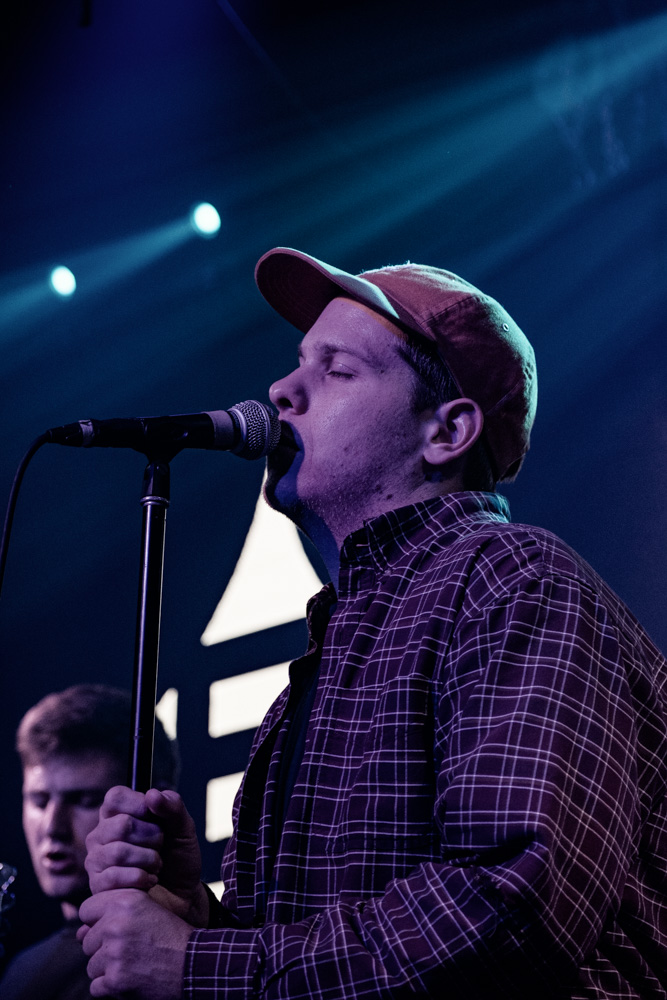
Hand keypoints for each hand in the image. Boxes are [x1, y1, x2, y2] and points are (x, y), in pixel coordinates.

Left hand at [78, 888, 190, 998]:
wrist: (192, 963)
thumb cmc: (170, 936)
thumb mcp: (146, 910)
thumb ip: (113, 913)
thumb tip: (78, 933)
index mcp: (124, 900)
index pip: (86, 910)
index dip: (96, 921)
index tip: (112, 930)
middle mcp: (115, 924)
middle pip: (87, 941)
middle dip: (103, 949)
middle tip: (130, 951)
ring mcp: (114, 953)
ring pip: (91, 966)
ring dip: (107, 970)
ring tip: (133, 965)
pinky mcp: (115, 979)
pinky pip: (96, 987)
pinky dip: (111, 988)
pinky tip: (131, 979)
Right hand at [85, 786, 208, 925]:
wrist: (182, 897)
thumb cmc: (178, 858)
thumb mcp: (183, 828)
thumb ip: (172, 807)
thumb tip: (152, 794)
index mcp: (118, 814)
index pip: (115, 797)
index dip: (138, 804)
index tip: (156, 817)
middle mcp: (101, 835)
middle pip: (120, 825)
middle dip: (151, 837)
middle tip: (161, 846)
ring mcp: (96, 861)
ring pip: (117, 852)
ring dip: (148, 859)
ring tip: (157, 865)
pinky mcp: (97, 887)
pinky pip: (113, 877)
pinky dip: (140, 878)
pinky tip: (149, 881)